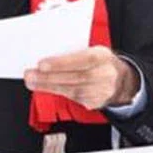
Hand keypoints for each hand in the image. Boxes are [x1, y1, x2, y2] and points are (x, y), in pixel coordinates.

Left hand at [23, 47, 139, 109]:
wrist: (123, 81)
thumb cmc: (101, 62)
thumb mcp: (93, 50)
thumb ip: (74, 51)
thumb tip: (48, 52)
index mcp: (102, 57)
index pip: (81, 60)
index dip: (61, 63)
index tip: (42, 64)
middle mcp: (104, 75)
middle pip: (74, 78)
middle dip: (48, 77)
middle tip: (30, 75)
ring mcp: (101, 91)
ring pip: (71, 90)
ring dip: (47, 86)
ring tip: (31, 82)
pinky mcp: (96, 103)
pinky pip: (73, 98)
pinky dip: (57, 92)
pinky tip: (44, 89)